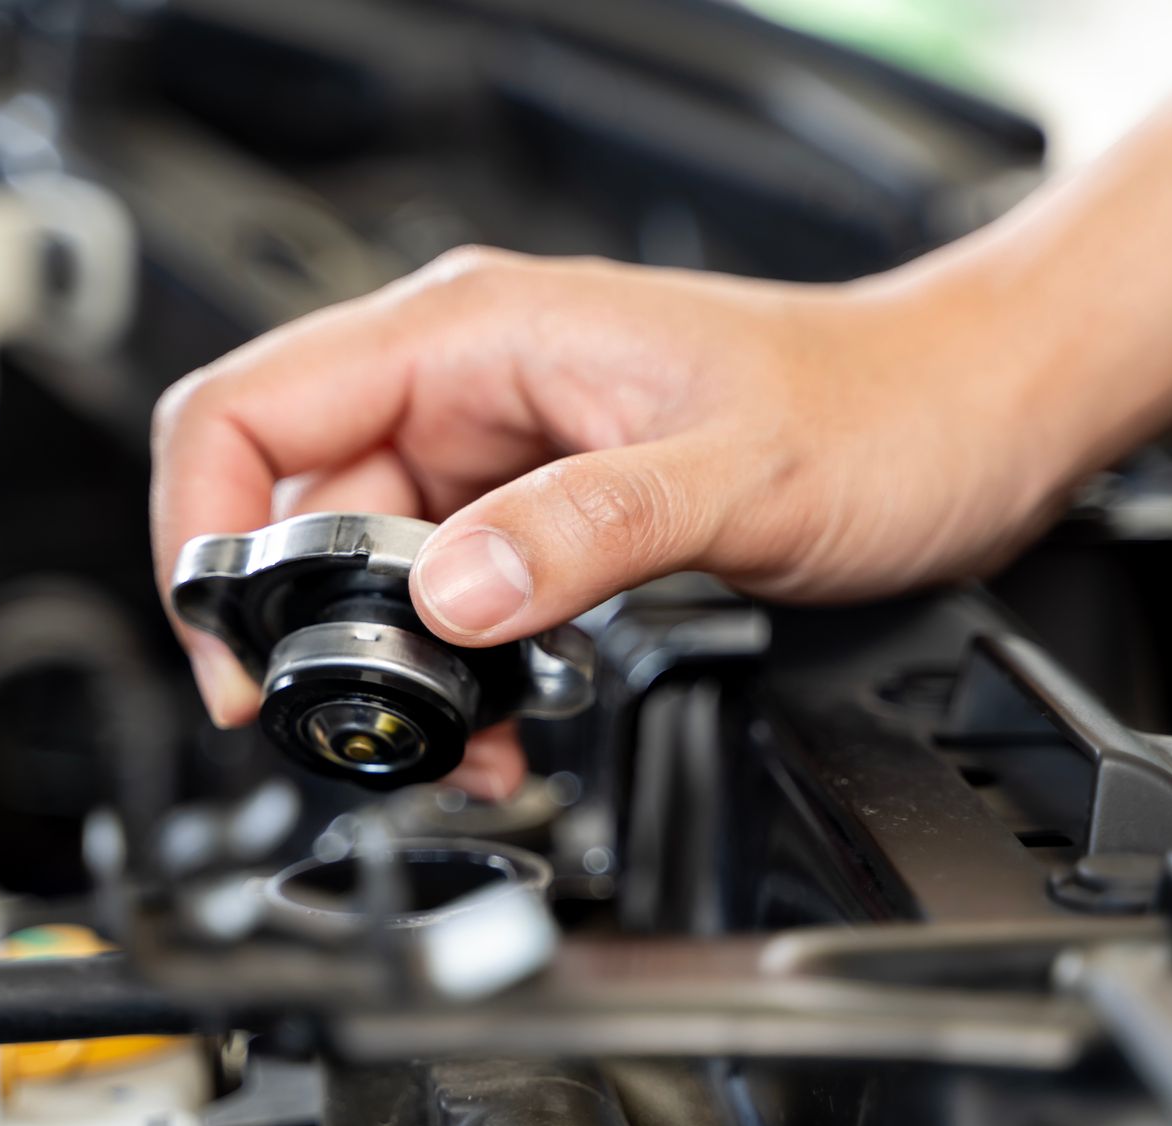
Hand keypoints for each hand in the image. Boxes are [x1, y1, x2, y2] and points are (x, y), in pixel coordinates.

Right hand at [151, 246, 1081, 795]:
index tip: (236, 658)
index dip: (204, 537)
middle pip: (297, 510)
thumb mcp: (731, 476)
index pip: (250, 411)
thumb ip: (581, 532)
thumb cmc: (876, 404)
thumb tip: (449, 600)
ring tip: (460, 745)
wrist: (967, 419)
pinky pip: (449, 594)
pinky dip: (455, 670)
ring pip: (372, 570)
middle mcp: (470, 384)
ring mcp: (503, 449)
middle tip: (367, 732)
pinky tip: (502, 718)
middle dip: (311, 637)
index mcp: (476, 333)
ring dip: (394, 672)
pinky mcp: (543, 508)